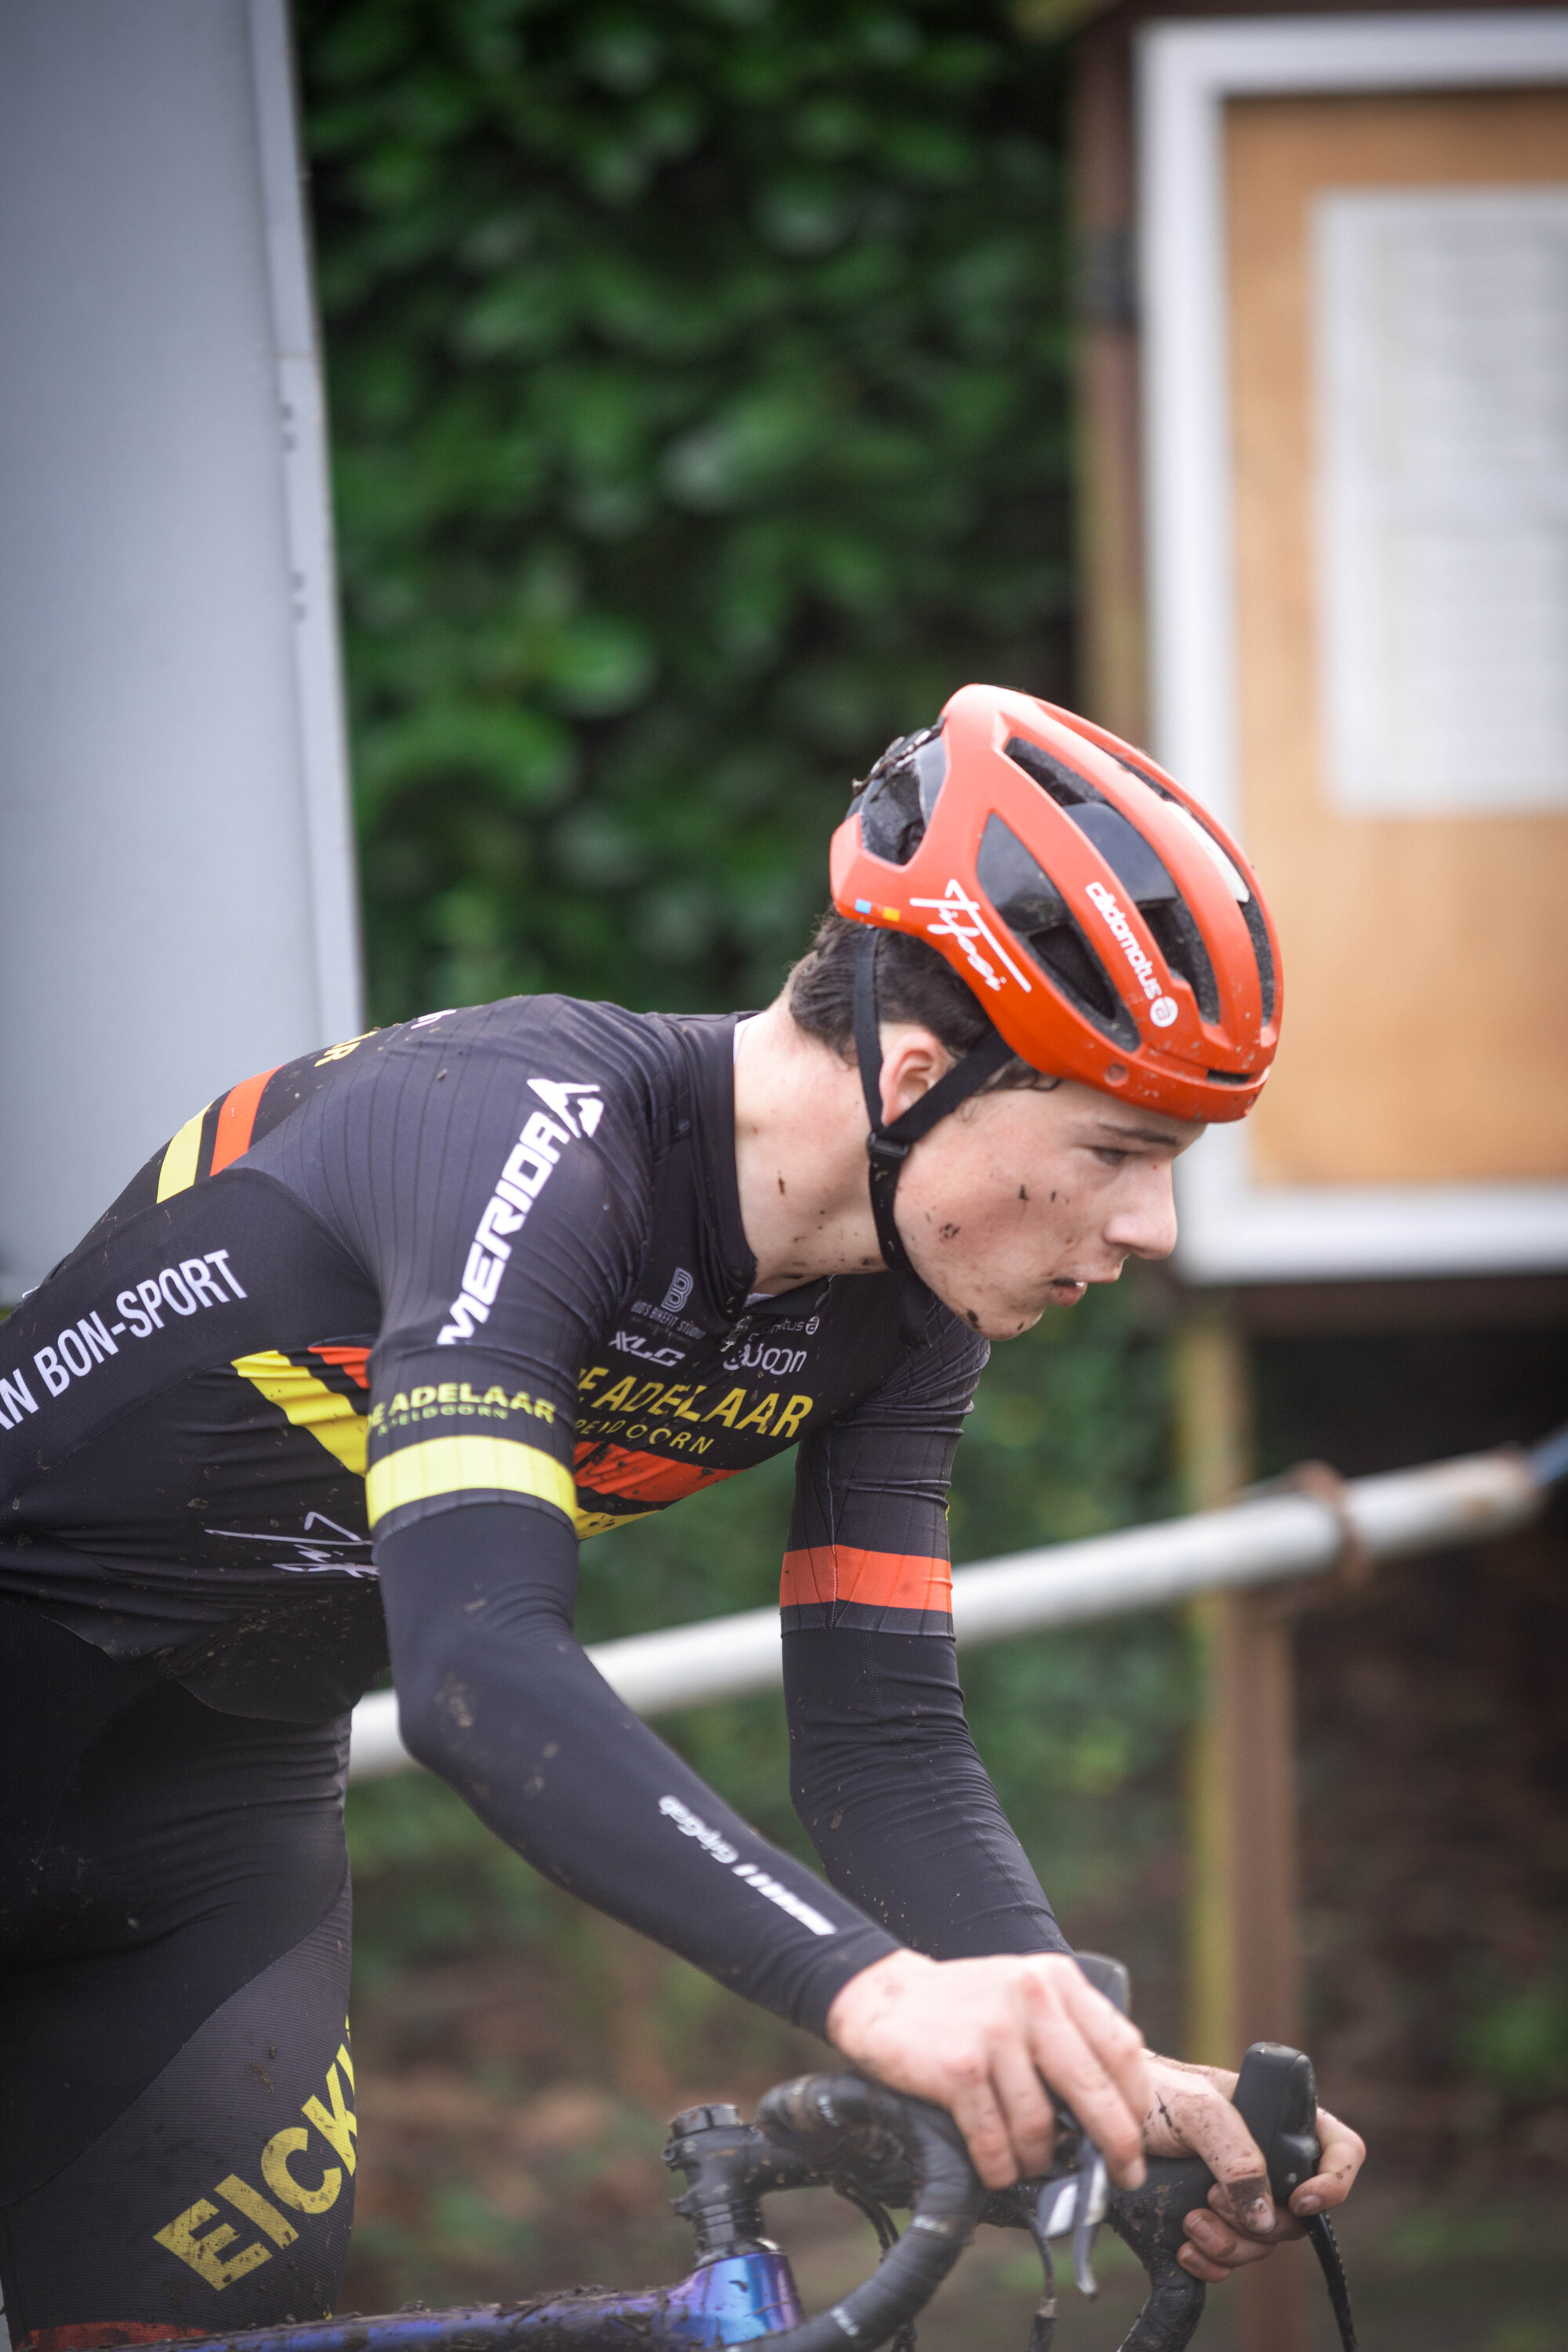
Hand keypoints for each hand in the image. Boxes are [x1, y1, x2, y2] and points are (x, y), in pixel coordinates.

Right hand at [824, 1948, 1149, 2191]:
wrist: (884, 1996)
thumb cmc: (965, 2009)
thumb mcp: (1024, 1995)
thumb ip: (1068, 2036)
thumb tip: (1114, 2114)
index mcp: (1055, 1980)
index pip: (1120, 2048)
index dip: (1135, 2102)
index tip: (1135, 2137)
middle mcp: (1030, 1997)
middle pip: (1093, 2090)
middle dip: (1115, 2146)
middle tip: (1120, 2176)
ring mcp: (994, 2031)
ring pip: (1040, 2124)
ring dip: (1039, 2160)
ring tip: (1029, 2164)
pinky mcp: (959, 2067)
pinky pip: (995, 2139)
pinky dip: (1000, 2167)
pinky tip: (997, 2168)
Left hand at [1137, 2053, 1365, 2282]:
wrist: (1099, 2116)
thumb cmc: (1150, 2092)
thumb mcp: (1197, 2108)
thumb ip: (1238, 2153)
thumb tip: (1265, 2214)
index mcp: (1275, 2119)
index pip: (1338, 2149)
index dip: (1335, 2181)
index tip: (1301, 2201)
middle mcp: (1264, 2160)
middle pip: (1298, 2214)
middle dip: (1260, 2221)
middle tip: (1212, 2199)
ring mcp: (1237, 2194)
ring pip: (1263, 2242)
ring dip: (1230, 2244)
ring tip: (1192, 2221)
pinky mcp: (1209, 2222)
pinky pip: (1229, 2262)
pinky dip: (1211, 2263)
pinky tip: (1186, 2249)